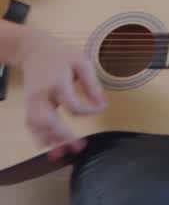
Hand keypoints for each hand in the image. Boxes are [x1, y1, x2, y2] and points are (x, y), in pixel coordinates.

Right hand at [17, 28, 105, 159]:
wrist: (32, 50)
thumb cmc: (60, 55)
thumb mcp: (81, 63)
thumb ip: (92, 84)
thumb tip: (102, 105)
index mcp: (56, 83)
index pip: (72, 105)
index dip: (88, 111)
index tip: (101, 108)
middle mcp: (41, 95)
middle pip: (47, 121)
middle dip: (62, 136)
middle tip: (79, 147)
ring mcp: (31, 101)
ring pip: (36, 126)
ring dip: (49, 141)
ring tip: (64, 154)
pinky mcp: (29, 105)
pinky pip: (31, 125)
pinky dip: (40, 137)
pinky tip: (50, 146)